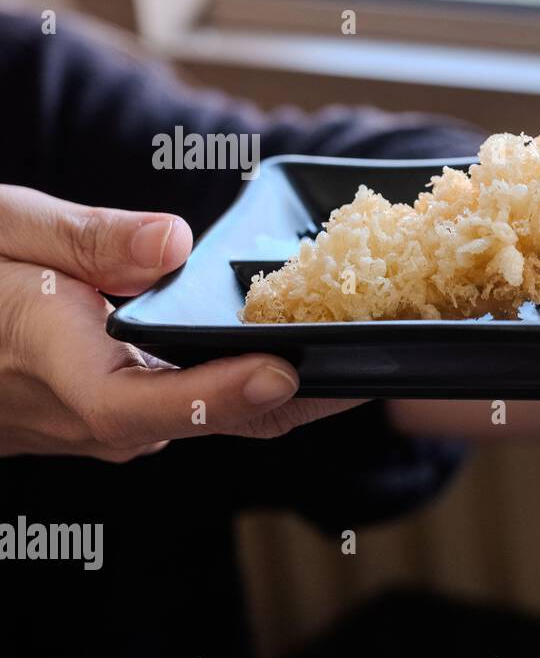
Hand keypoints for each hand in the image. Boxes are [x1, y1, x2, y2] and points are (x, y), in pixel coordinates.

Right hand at [0, 185, 357, 461]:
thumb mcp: (1, 231)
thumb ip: (84, 239)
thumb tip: (172, 241)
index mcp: (58, 369)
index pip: (144, 404)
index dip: (219, 395)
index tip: (284, 368)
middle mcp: (98, 417)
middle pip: (216, 420)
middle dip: (305, 392)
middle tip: (383, 350)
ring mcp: (118, 427)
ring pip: (224, 418)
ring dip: (296, 386)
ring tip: (370, 341)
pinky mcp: (133, 417)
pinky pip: (208, 406)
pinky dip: (261, 378)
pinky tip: (311, 339)